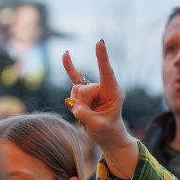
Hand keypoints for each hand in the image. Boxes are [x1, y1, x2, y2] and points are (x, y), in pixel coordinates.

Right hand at [62, 40, 138, 179]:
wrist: (108, 136)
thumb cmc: (108, 131)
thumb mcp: (98, 127)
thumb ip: (86, 116)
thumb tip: (73, 105)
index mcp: (114, 92)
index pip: (107, 73)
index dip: (102, 59)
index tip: (100, 43)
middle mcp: (104, 88)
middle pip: (83, 89)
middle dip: (82, 105)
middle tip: (91, 117)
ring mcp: (93, 88)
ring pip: (75, 91)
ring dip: (76, 105)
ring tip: (87, 115)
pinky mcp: (84, 91)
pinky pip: (74, 77)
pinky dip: (69, 66)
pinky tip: (66, 54)